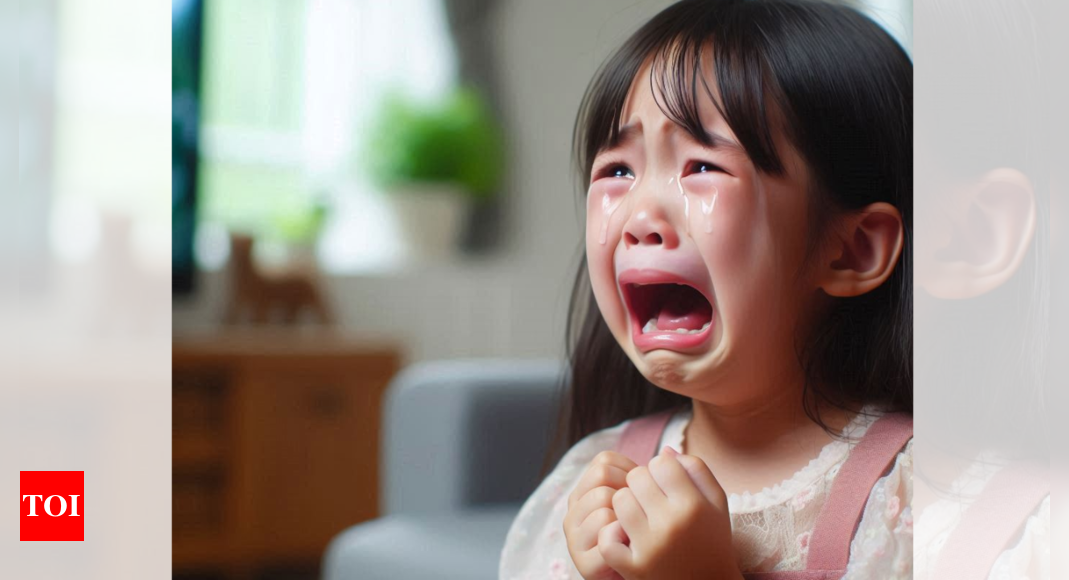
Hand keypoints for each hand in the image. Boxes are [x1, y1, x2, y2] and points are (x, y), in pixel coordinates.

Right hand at [565, 451, 638, 579]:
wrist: (645, 574)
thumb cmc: (646, 533)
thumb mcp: (642, 498)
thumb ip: (646, 476)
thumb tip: (671, 451)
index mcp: (584, 491)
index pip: (604, 461)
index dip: (631, 473)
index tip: (642, 493)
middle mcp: (574, 511)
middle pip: (602, 477)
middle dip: (629, 493)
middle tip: (641, 513)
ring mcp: (575, 537)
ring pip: (602, 503)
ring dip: (627, 516)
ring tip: (636, 530)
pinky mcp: (584, 563)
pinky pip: (607, 536)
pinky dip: (624, 538)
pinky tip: (632, 545)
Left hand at [599, 446, 742, 579]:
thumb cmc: (712, 540)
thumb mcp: (717, 504)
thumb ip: (696, 470)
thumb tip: (664, 450)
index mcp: (694, 505)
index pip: (661, 462)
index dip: (661, 469)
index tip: (667, 484)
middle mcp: (672, 524)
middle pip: (637, 477)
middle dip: (642, 484)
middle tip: (652, 499)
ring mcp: (651, 547)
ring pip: (619, 500)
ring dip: (626, 505)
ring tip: (639, 515)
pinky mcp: (634, 568)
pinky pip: (607, 538)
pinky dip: (612, 535)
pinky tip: (625, 537)